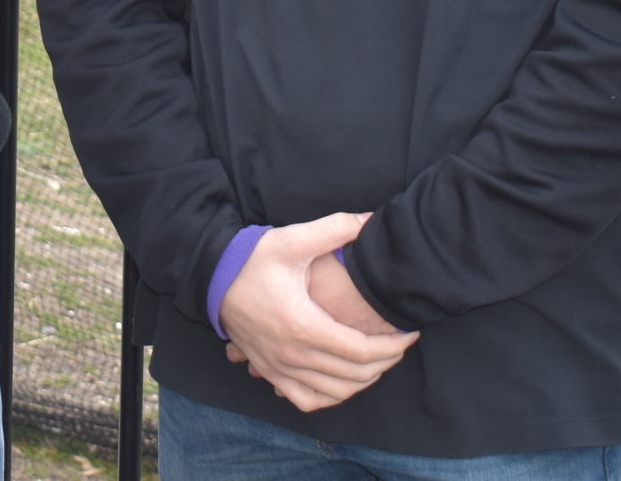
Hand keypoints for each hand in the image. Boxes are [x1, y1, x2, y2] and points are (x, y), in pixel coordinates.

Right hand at [217, 214, 415, 412]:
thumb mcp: (292, 240)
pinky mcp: (269, 371)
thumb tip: (371, 220)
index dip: (392, 347)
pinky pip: (306, 401)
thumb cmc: (252, 260)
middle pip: (354, 375)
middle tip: (399, 345)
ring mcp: (278, 368)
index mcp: (303, 325)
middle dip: (386, 363)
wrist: (212, 277)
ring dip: (363, 382)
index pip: (361, 351)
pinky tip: (342, 381)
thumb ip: (334, 229)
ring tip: (378, 361)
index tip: (409, 334)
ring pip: (335, 393)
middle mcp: (292, 354)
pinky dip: (330, 397)